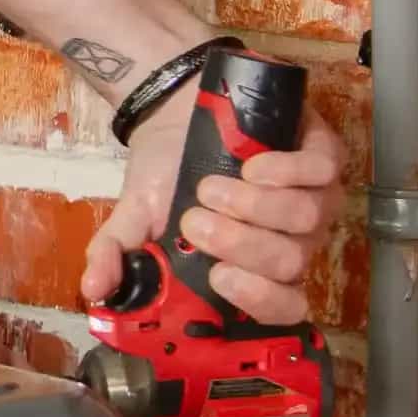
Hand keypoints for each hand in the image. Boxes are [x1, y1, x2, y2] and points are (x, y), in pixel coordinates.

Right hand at [82, 98, 347, 326]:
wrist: (174, 109)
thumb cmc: (165, 172)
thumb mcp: (134, 216)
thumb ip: (116, 255)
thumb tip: (92, 291)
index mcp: (253, 268)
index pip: (283, 306)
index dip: (259, 300)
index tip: (218, 277)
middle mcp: (292, 241)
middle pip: (290, 262)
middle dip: (239, 244)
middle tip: (195, 220)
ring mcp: (315, 200)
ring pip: (306, 219)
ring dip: (253, 205)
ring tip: (209, 186)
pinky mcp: (324, 155)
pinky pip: (323, 174)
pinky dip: (285, 171)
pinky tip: (251, 165)